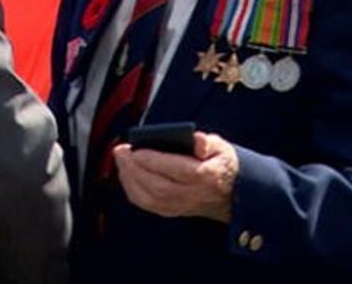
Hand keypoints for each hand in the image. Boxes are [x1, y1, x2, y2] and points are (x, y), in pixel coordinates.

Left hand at [113, 131, 237, 222]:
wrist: (230, 194)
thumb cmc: (220, 164)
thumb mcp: (222, 148)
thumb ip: (208, 142)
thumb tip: (196, 140)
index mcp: (207, 176)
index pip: (178, 170)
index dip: (155, 161)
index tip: (136, 150)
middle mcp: (193, 195)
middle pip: (159, 186)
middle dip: (135, 168)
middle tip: (121, 151)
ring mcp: (181, 206)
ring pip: (150, 199)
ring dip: (130, 179)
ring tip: (121, 159)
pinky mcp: (172, 211)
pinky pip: (147, 204)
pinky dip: (132, 189)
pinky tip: (125, 173)